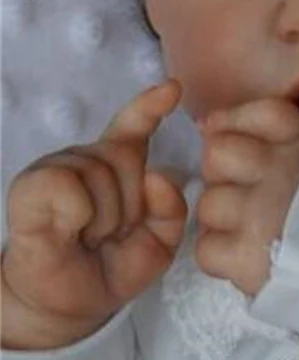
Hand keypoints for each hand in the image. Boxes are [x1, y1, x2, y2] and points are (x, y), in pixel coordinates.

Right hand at [1, 80, 187, 348]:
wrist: (68, 307)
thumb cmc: (112, 267)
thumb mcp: (159, 242)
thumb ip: (171, 210)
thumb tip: (157, 176)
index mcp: (119, 165)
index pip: (135, 125)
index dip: (152, 104)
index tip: (173, 87)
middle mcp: (89, 158)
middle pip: (125, 157)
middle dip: (130, 205)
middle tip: (111, 235)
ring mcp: (58, 167)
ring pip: (99, 172)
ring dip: (104, 218)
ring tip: (89, 237)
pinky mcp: (30, 185)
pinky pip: (67, 184)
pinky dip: (77, 214)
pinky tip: (68, 230)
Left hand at [194, 98, 298, 295]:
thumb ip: (273, 134)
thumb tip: (209, 123)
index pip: (264, 113)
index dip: (239, 121)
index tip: (241, 139)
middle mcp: (277, 172)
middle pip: (217, 153)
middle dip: (223, 171)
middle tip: (245, 188)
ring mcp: (259, 215)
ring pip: (208, 204)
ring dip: (223, 218)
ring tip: (249, 226)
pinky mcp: (247, 259)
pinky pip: (207, 249)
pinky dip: (220, 255)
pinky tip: (244, 253)